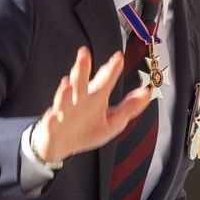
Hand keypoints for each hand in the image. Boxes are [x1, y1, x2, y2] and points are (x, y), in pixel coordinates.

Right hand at [31, 47, 150, 165]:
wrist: (60, 145)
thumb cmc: (87, 130)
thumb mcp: (113, 122)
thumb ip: (129, 107)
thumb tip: (148, 93)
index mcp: (95, 98)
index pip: (104, 82)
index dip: (111, 71)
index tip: (118, 58)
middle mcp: (78, 101)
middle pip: (81, 84)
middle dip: (82, 70)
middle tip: (84, 54)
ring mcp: (64, 113)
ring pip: (64, 100)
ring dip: (65, 93)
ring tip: (68, 82)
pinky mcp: (52, 127)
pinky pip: (52, 123)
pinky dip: (52, 120)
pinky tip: (54, 116)